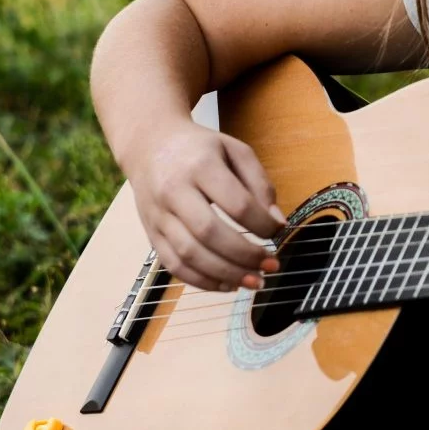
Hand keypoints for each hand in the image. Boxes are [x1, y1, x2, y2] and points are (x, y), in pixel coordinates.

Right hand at [123, 120, 285, 291]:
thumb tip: (278, 223)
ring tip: (254, 281)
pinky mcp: (151, 234)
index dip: (262, 224)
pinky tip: (227, 285)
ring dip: (226, 274)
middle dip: (245, 255)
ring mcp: (158, 215)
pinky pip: (173, 266)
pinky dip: (202, 281)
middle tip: (271, 265)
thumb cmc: (199, 149)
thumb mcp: (235, 151)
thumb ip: (261, 184)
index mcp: (200, 166)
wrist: (149, 145)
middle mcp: (173, 191)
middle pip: (209, 233)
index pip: (236, 203)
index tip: (278, 231)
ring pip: (189, 255)